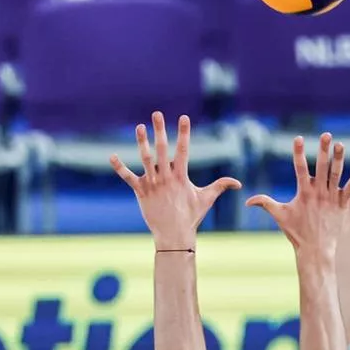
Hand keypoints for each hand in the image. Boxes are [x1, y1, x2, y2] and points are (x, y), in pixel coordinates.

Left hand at [110, 111, 240, 249]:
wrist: (174, 235)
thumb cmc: (191, 217)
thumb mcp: (207, 199)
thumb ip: (221, 186)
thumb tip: (239, 183)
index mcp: (181, 176)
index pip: (183, 150)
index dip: (184, 133)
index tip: (184, 117)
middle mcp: (166, 177)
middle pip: (162, 149)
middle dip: (160, 130)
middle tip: (157, 114)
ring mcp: (152, 184)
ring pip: (145, 159)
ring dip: (141, 142)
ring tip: (139, 127)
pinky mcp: (140, 192)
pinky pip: (127, 177)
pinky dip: (119, 167)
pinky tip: (111, 155)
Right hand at [246, 133, 349, 256]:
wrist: (316, 250)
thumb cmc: (296, 232)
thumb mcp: (279, 216)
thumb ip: (264, 204)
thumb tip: (247, 201)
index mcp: (303, 193)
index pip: (300, 168)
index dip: (298, 152)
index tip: (299, 138)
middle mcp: (318, 193)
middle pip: (321, 167)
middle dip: (323, 150)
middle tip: (326, 134)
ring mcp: (332, 198)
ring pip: (336, 174)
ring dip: (339, 158)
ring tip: (340, 144)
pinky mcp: (342, 205)